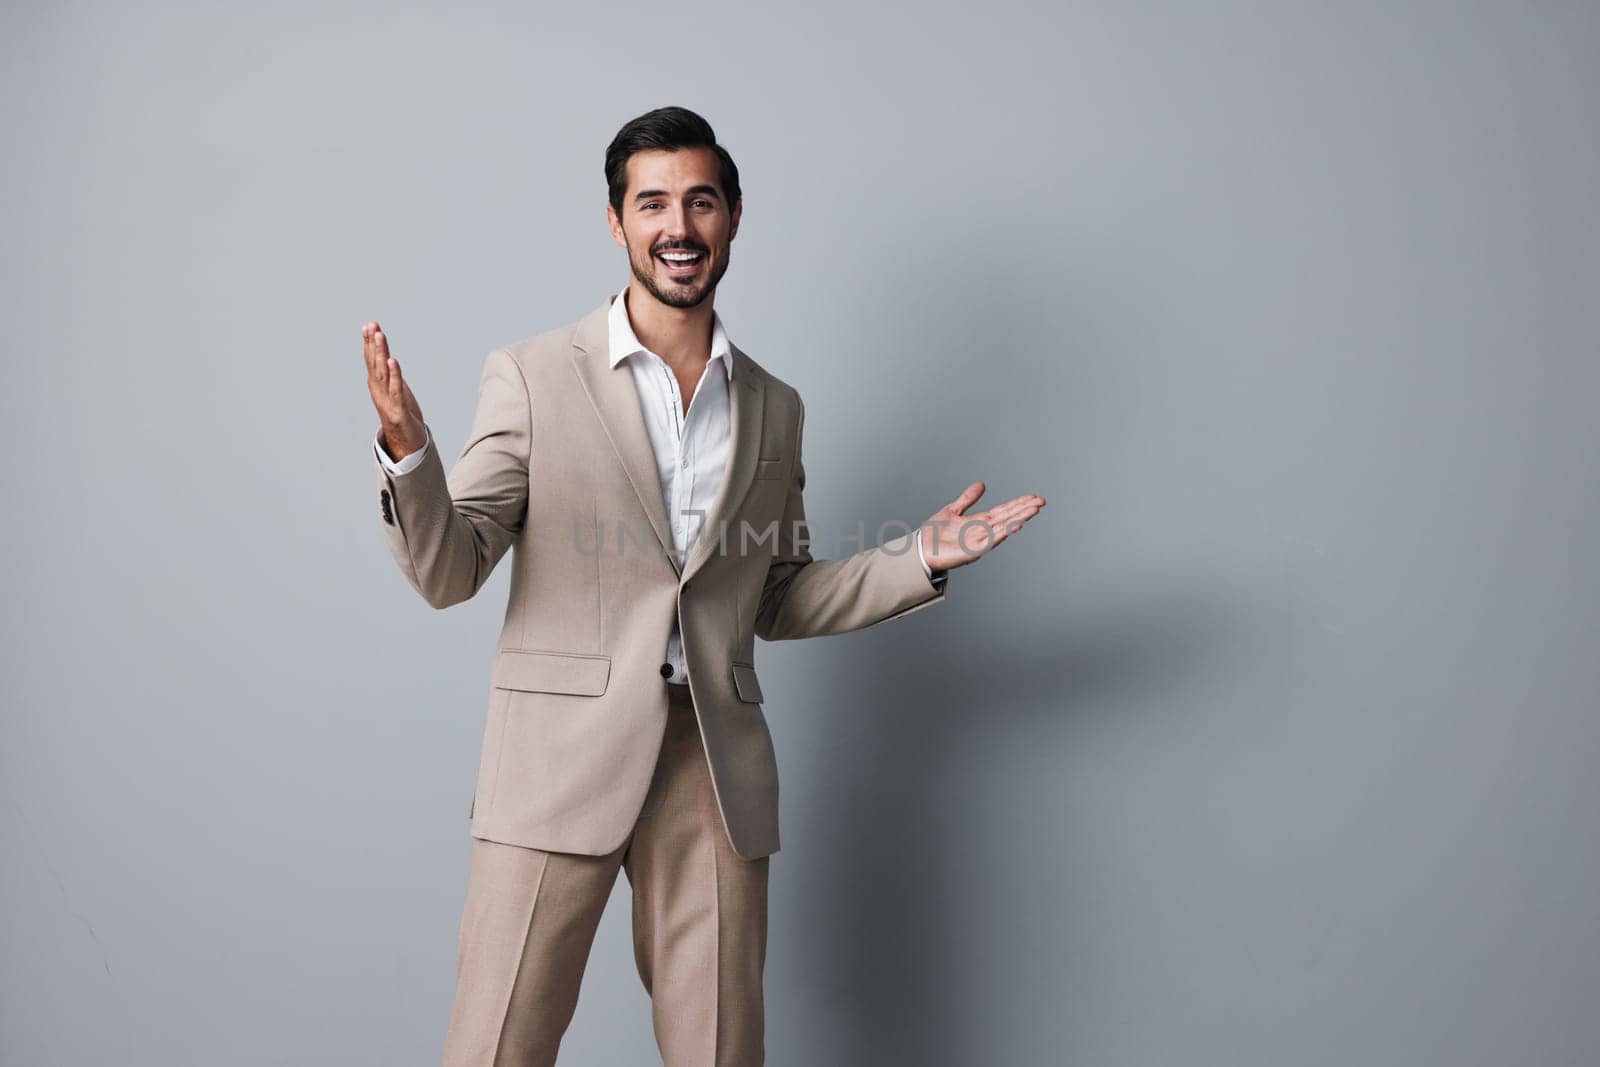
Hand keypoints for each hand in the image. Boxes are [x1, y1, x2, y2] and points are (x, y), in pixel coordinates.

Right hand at [362, 321, 426, 460]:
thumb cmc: (402, 416)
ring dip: (381, 354)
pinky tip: (393, 361)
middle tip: (373, 325)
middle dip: (373, 344)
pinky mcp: (398, 411)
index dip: (370, 343)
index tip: (369, 325)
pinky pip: (396, 390)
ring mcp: (387, 401)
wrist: (406, 444)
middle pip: (375, 364)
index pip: (372, 361)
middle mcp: (379, 392)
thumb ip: (391, 377)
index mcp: (378, 386)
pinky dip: (394, 375)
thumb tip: (387, 358)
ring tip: (380, 336)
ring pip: (383, 373)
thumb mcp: (396, 392)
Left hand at [918, 482, 1044, 571]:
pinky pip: (990, 542)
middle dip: (1024, 510)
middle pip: (1008, 518)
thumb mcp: (953, 510)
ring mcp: (979, 542)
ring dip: (1019, 519)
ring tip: (1034, 510)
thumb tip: (982, 485)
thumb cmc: (934, 534)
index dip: (1018, 504)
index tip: (1033, 497)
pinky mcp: (972, 552)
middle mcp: (982, 531)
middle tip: (1041, 502)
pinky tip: (1014, 526)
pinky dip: (1002, 534)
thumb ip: (968, 498)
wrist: (919, 549)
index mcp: (979, 522)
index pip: (1004, 511)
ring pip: (1004, 528)